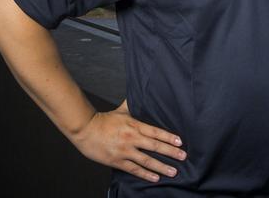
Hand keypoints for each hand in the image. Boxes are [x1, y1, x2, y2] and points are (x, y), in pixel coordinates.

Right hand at [71, 100, 186, 181]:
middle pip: (155, 146)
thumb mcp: (122, 110)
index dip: (169, 137)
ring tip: (173, 171)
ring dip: (161, 166)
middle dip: (171, 152)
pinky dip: (145, 174)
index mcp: (134, 125)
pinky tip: (155, 178)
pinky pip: (134, 169)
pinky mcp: (117, 161)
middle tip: (184, 156)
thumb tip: (142, 91)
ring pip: (146, 160)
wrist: (85, 130)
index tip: (180, 142)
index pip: (156, 132)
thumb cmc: (104, 120)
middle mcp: (132, 138)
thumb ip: (134, 104)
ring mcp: (124, 151)